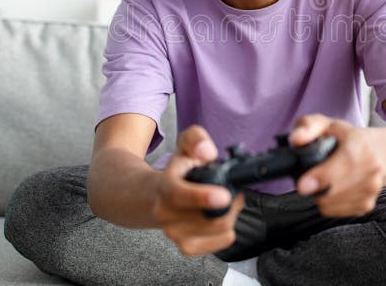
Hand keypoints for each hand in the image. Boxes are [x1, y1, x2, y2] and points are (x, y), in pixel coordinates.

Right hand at [151, 125, 244, 255]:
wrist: (150, 198)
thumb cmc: (175, 173)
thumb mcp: (184, 146)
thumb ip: (196, 139)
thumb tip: (206, 152)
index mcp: (164, 186)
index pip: (178, 195)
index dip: (202, 197)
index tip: (223, 196)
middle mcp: (165, 214)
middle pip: (208, 216)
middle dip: (231, 202)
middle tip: (234, 189)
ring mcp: (174, 234)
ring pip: (217, 230)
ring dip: (231, 214)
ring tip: (228, 202)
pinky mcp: (186, 247)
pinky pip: (220, 242)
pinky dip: (228, 230)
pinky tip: (223, 218)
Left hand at [290, 114, 384, 216]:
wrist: (379, 153)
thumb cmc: (348, 139)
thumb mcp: (327, 124)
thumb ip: (308, 126)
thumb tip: (296, 139)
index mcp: (360, 148)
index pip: (338, 169)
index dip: (318, 179)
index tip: (302, 185)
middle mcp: (370, 171)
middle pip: (331, 193)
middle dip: (314, 187)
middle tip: (310, 177)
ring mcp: (370, 190)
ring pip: (329, 204)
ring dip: (320, 195)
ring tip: (325, 180)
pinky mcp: (367, 206)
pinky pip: (334, 211)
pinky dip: (328, 203)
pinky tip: (333, 189)